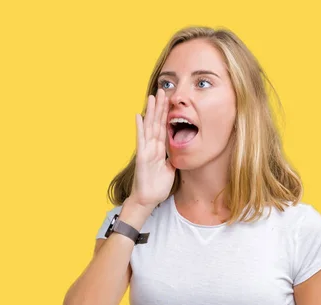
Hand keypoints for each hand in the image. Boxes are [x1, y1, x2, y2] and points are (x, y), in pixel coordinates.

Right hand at [129, 89, 175, 208]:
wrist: (149, 199)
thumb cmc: (158, 186)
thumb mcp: (171, 169)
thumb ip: (173, 158)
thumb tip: (181, 151)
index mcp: (160, 149)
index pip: (164, 127)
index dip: (167, 113)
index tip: (170, 100)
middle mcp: (153, 146)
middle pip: (157, 122)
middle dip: (160, 107)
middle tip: (162, 90)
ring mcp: (146, 150)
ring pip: (150, 126)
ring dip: (151, 111)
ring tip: (152, 96)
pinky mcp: (142, 156)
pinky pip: (141, 139)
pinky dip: (140, 127)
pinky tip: (139, 115)